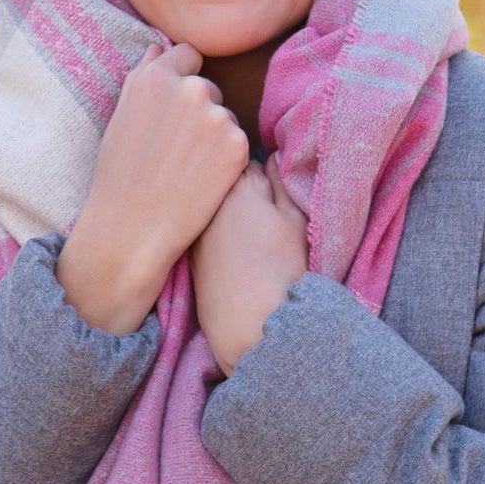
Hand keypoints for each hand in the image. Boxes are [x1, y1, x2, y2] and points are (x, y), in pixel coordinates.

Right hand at [57, 43, 249, 333]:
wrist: (133, 229)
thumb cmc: (119, 175)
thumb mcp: (122, 116)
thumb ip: (144, 77)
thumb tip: (160, 48)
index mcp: (156, 76)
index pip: (188, 55)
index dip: (181, 79)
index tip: (174, 107)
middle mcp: (190, 89)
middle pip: (208, 88)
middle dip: (198, 110)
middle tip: (175, 149)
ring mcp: (217, 116)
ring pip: (223, 117)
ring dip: (213, 135)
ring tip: (185, 168)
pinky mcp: (238, 145)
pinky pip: (237, 142)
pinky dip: (226, 159)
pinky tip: (201, 180)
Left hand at [192, 155, 309, 376]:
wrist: (251, 328)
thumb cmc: (282, 270)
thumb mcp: (295, 220)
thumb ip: (282, 180)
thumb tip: (272, 156)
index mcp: (235, 184)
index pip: (243, 155)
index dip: (262, 173)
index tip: (274, 192)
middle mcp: (206, 201)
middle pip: (221, 178)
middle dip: (237, 187)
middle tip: (263, 215)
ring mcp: (194, 227)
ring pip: (212, 205)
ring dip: (225, 210)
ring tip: (249, 238)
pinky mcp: (189, 254)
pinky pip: (203, 230)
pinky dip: (216, 234)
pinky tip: (234, 256)